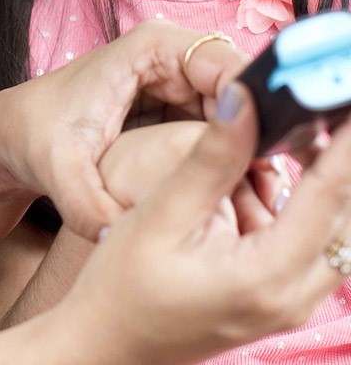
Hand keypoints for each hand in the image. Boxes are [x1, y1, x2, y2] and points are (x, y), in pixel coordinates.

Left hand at [0, 20, 248, 239]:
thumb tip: (126, 236)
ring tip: (252, 201)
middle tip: (265, 193)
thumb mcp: (59, 172)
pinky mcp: (180, 108)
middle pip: (245, 92)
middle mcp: (171, 56)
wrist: (15, 136)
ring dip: (249, 155)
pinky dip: (232, 162)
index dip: (256, 110)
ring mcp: (179, 81)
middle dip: (259, 140)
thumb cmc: (34, 137)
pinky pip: (224, 131)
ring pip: (240, 115)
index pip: (229, 66)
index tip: (264, 161)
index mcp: (149, 48)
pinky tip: (233, 198)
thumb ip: (91, 204)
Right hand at [55, 85, 350, 364]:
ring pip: (336, 232)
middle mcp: (295, 298)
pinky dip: (310, 204)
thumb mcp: (161, 213)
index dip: (344, 143)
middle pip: (345, 216)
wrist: (108, 343)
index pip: (328, 194)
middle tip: (327, 106)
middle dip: (339, 159)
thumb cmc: (122, 283)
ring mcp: (292, 305)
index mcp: (266, 276)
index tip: (345, 97)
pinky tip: (281, 175)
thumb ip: (211, 157)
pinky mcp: (281, 301)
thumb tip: (246, 100)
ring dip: (325, 182)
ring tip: (303, 132)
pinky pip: (316, 246)